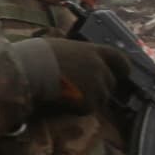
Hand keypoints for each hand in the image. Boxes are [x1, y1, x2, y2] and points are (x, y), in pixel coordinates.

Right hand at [8, 35, 123, 111]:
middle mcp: (99, 67)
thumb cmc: (40, 55)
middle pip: (110, 82)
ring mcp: (96, 85)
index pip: (119, 58)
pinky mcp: (89, 102)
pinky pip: (88, 109)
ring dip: (91, 99)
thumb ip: (78, 53)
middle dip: (101, 87)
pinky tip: (64, 101)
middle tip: (84, 90)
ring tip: (71, 96)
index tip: (123, 73)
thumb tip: (75, 58)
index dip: (123, 67)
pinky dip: (79, 108)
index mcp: (94, 50)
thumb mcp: (63, 46)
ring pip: (101, 98)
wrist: (31, 70)